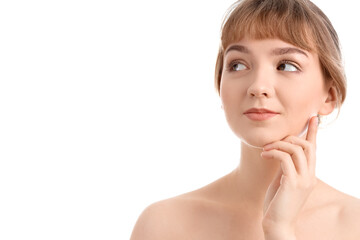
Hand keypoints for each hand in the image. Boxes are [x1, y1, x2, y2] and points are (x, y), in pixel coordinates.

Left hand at [260, 116, 318, 236]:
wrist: (277, 224)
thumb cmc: (277, 203)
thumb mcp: (283, 181)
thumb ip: (286, 168)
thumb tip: (280, 153)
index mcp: (309, 175)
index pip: (314, 150)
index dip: (313, 133)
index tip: (312, 118)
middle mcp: (310, 176)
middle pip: (307, 146)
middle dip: (291, 137)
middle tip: (273, 142)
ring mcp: (303, 180)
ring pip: (297, 149)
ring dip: (278, 145)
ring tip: (265, 150)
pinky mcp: (292, 183)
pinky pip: (285, 158)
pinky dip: (273, 152)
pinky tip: (264, 155)